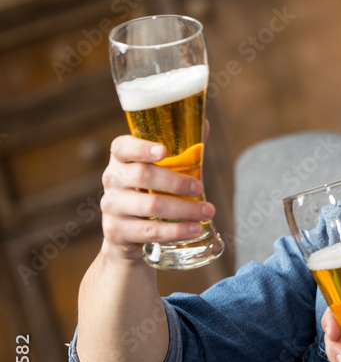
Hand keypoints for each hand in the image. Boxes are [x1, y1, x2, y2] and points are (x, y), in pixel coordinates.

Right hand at [100, 134, 213, 261]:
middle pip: (143, 175)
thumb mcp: (162, 172)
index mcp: (121, 160)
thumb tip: (205, 124)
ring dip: (184, 209)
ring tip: (208, 212)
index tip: (164, 150)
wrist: (127, 236)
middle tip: (200, 188)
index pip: (123, 147)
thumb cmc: (150, 194)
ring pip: (150, 205)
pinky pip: (149, 231)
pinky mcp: (116, 232)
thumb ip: (181, 151)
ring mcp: (112, 207)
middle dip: (177, 182)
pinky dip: (176, 231)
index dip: (142, 147)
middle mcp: (112, 180)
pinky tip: (194, 229)